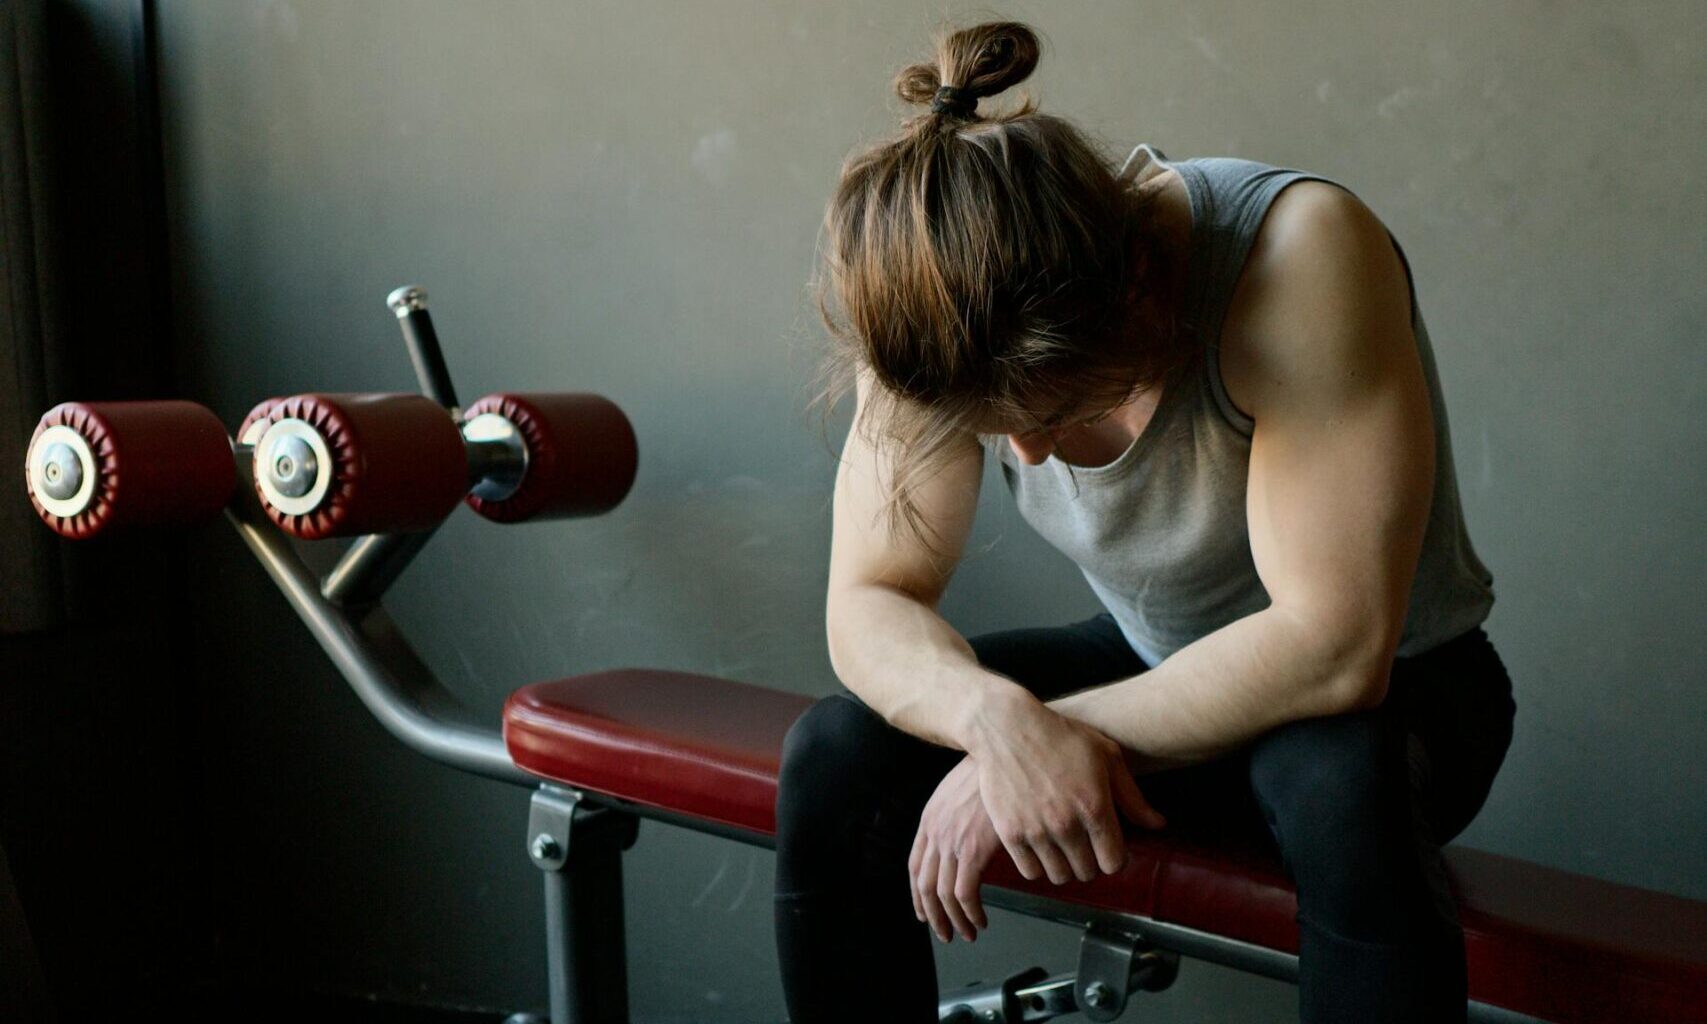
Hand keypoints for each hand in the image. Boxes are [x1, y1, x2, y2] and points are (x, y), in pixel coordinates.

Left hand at [909, 754, 1002, 942]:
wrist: (1004, 751)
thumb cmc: (994, 767)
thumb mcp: (966, 788)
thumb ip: (961, 814)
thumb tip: (970, 835)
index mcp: (930, 818)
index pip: (915, 866)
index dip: (918, 894)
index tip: (924, 911)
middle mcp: (935, 832)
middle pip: (924, 885)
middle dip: (933, 915)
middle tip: (945, 932)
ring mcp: (952, 841)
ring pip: (943, 895)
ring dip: (953, 920)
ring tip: (967, 932)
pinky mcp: (973, 849)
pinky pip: (964, 893)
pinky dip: (970, 913)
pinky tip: (980, 919)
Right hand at [967, 690, 1166, 885]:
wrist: (1005, 727)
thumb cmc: (1060, 737)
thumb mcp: (1105, 756)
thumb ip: (1132, 796)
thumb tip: (1158, 825)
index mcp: (1095, 806)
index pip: (1114, 862)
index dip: (1113, 857)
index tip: (1106, 846)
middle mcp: (1066, 824)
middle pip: (1087, 872)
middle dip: (1089, 861)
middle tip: (1083, 844)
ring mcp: (1035, 830)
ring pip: (1059, 876)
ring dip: (1064, 866)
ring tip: (1061, 847)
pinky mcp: (1008, 833)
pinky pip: (1029, 872)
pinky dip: (1037, 865)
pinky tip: (1039, 847)